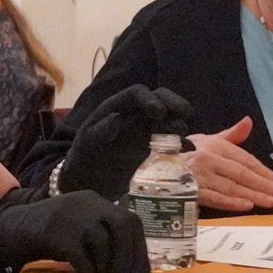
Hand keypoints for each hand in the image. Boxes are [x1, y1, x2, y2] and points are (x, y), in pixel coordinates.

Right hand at [0, 193, 151, 272]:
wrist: (3, 230)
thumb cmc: (42, 237)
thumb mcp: (75, 228)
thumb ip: (101, 238)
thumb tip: (137, 269)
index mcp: (93, 200)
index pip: (130, 221)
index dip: (139, 249)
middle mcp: (86, 202)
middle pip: (123, 226)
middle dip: (128, 257)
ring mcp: (71, 215)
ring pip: (104, 243)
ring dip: (105, 266)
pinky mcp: (56, 232)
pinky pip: (83, 257)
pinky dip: (86, 271)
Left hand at [57, 86, 192, 199]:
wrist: (89, 178)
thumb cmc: (84, 155)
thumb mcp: (87, 143)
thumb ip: (99, 131)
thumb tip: (116, 118)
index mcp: (116, 106)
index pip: (137, 93)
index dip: (150, 99)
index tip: (158, 113)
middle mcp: (134, 114)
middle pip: (159, 99)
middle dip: (173, 103)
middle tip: (186, 114)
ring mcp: (145, 129)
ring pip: (168, 118)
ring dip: (177, 122)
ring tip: (180, 133)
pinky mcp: (153, 146)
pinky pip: (171, 140)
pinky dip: (181, 142)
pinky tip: (188, 148)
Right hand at [189, 117, 272, 211]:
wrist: (160, 165)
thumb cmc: (189, 153)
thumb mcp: (209, 140)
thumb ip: (232, 134)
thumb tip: (249, 120)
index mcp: (215, 146)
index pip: (244, 159)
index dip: (262, 171)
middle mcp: (209, 159)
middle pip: (240, 174)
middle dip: (261, 184)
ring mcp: (200, 176)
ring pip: (231, 187)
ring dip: (252, 195)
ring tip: (269, 201)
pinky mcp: (192, 191)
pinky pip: (215, 198)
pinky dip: (231, 203)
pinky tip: (247, 206)